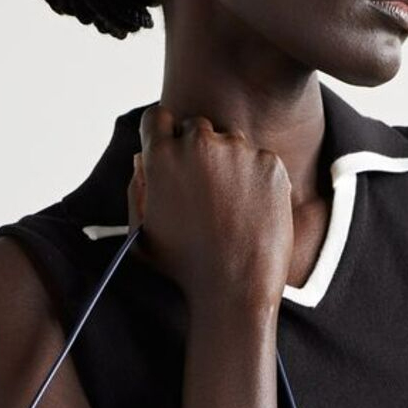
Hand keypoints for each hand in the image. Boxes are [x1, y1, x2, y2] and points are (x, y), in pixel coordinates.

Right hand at [127, 104, 293, 309]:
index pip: (157, 118)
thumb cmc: (184, 269)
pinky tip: (252, 213)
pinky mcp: (270, 163)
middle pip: (196, 128)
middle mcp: (198, 143)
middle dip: (198, 152)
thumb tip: (142, 157)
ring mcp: (238, 151)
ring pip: (231, 143)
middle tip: (206, 192)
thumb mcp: (142, 234)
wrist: (235, 289)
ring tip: (230, 210)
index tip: (173, 154)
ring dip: (229, 164)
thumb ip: (137, 189)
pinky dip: (257, 181)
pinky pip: (260, 161)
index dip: (163, 135)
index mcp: (161, 156)